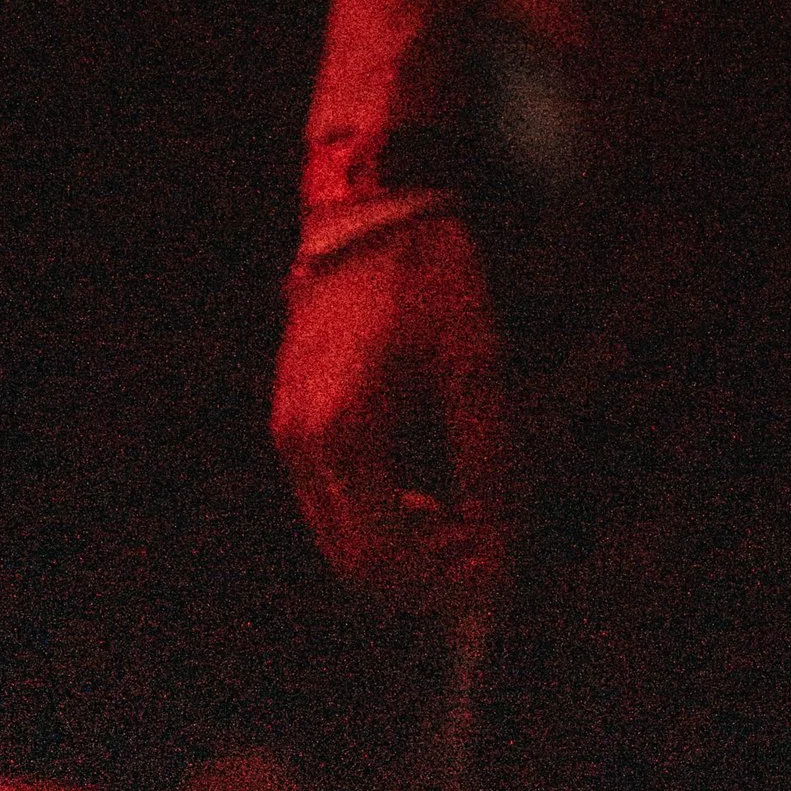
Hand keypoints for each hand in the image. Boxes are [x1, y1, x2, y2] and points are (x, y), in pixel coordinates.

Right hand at [273, 211, 510, 613]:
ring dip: (402, 549)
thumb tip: (501, 547)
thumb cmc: (429, 278)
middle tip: (483, 559)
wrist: (373, 204)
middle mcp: (301, 443)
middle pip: (355, 561)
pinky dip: (378, 515)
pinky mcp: (293, 416)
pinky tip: (426, 497)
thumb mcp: (477, 366)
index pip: (383, 558)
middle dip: (422, 577)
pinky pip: (331, 500)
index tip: (494, 578)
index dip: (441, 585)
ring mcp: (289, 431)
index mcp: (344, 435)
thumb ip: (488, 464)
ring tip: (462, 524)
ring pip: (340, 537)